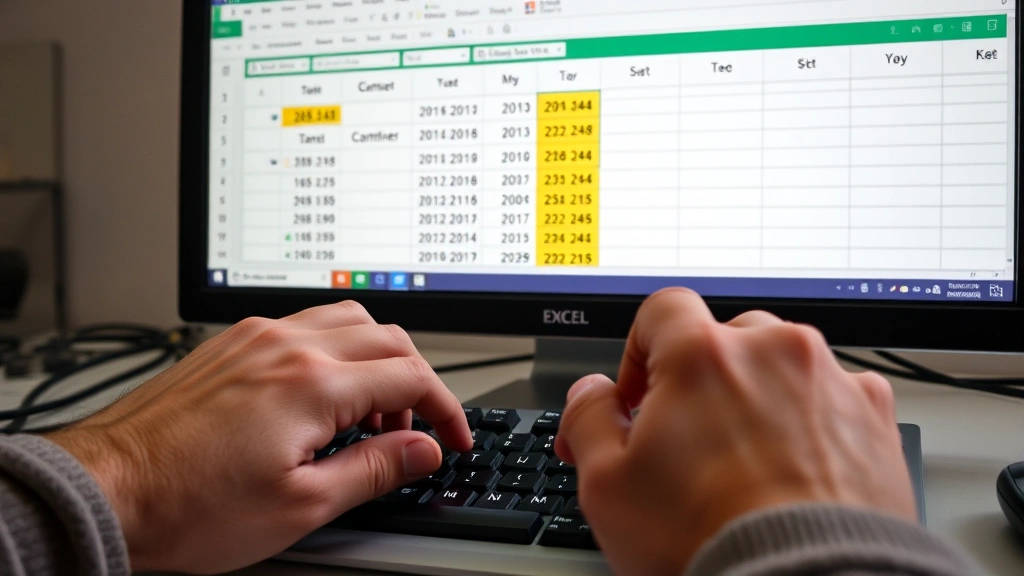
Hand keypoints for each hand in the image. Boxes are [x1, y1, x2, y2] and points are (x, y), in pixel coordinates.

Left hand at [46, 301, 471, 573]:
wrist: (107, 489)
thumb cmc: (188, 504)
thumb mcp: (300, 505)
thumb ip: (375, 469)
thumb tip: (423, 450)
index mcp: (311, 383)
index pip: (411, 376)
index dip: (445, 409)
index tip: (453, 437)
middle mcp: (286, 345)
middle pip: (387, 339)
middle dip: (416, 383)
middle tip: (413, 432)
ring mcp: (255, 337)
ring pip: (347, 320)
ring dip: (376, 360)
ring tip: (367, 414)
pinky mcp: (231, 344)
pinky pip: (304, 325)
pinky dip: (334, 350)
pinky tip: (320, 394)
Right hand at [555, 288, 914, 575]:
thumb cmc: (712, 544)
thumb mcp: (607, 488)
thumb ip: (588, 419)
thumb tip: (591, 394)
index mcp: (703, 356)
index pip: (662, 310)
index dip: (639, 350)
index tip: (639, 397)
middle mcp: (774, 352)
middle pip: (727, 336)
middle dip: (703, 377)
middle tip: (690, 436)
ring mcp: (832, 382)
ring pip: (784, 363)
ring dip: (762, 395)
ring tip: (750, 460)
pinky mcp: (877, 420)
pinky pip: (837, 397)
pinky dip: (815, 421)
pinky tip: (798, 469)